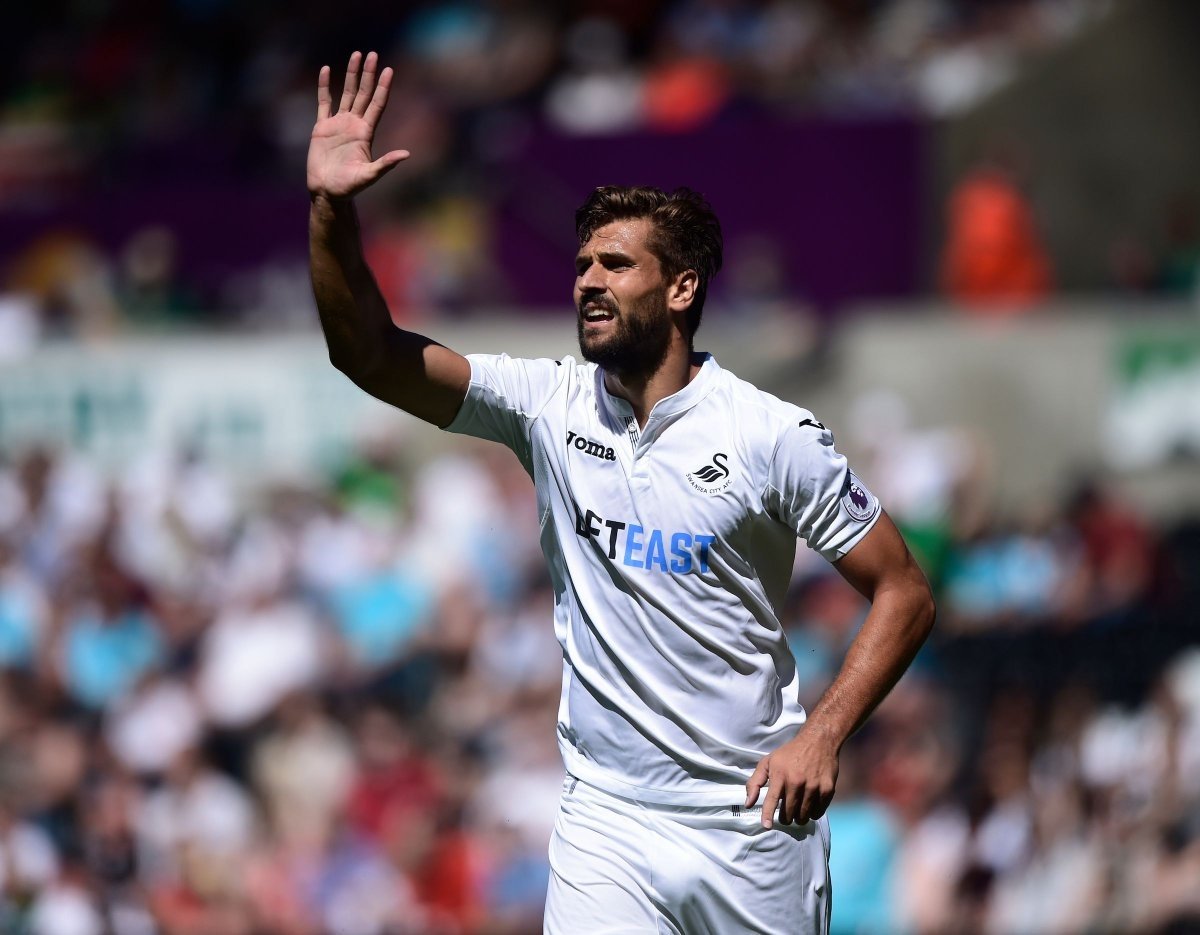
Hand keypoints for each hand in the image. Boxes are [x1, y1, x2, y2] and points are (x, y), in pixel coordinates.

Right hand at [307, 51, 409, 199]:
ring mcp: (338, 124)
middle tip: (373, 54)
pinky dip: (324, 86)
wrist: (326, 192)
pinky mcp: (322, 127)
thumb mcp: (369, 176)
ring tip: (356, 55)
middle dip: (368, 74)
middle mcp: (354, 125)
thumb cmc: (349, 187)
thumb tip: (406, 154)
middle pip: (363, 93)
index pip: (377, 104)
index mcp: (366, 133)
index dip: (383, 87)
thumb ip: (386, 164)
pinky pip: (323, 102)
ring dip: (350, 74)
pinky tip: (326, 70)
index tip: (390, 70)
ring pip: (345, 93)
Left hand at [745, 724, 839, 829]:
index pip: (772, 800)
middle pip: (788, 813)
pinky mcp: (827, 790)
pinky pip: (818, 813)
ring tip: (797, 810)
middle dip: (785, 818)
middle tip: (785, 814)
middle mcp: (797, 781)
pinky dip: (812, 814)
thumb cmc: (790, 753)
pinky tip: (809, 805)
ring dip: (798, 817)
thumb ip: (755, 783)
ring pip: (803, 816)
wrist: (818, 741)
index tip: (766, 826)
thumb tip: (748, 803)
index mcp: (780, 774)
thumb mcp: (768, 762)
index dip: (768, 815)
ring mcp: (813, 786)